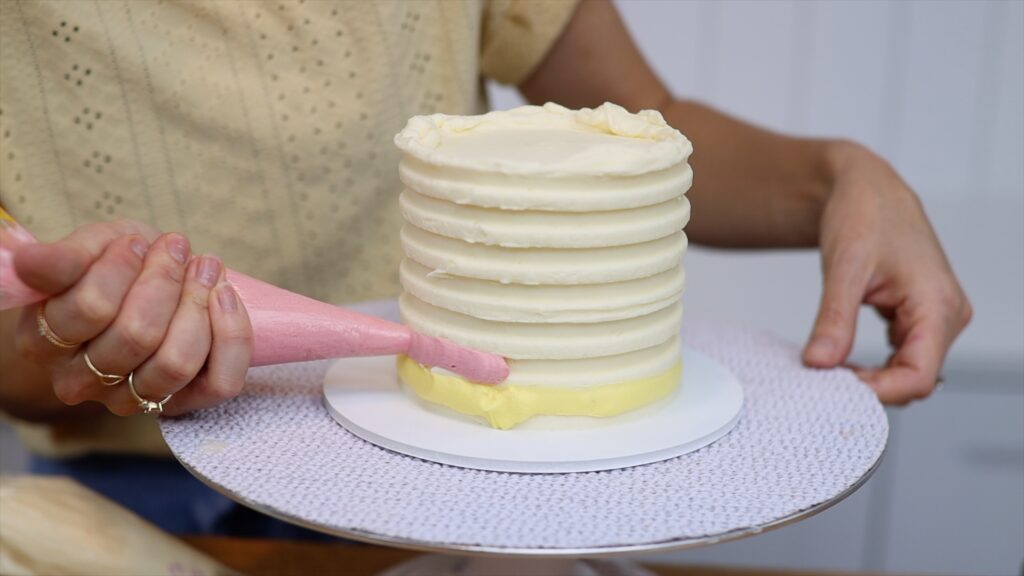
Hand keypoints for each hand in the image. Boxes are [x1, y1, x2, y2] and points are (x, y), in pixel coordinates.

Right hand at [12, 220, 252, 415]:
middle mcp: (82, 381)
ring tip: (204, 266)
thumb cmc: (114, 265)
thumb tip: (27, 260)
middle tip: (175, 247)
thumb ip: (65, 257)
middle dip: (165, 281)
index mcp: (43, 342)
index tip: (136, 242)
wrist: (149, 285)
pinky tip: (225, 295)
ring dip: (199, 304)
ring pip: (176, 362)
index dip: (121, 269)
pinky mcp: (183, 402)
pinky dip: (232, 335)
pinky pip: (220, 383)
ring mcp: (133, 398)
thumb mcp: (89, 249)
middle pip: (137, 336)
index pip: (90, 308)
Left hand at [803, 143, 971, 403]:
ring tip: (828, 370)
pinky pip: (901, 356)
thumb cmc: (863, 215)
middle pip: (915, 378)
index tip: (834, 390)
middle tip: (822, 382)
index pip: (919, 376)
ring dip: (871, 378)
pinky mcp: (918, 317)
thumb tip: (819, 363)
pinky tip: (840, 358)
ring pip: (908, 371)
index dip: (878, 392)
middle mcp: (946, 315)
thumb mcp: (844, 268)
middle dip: (871, 387)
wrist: (865, 188)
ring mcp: (935, 317)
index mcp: (938, 305)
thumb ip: (834, 319)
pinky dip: (873, 364)